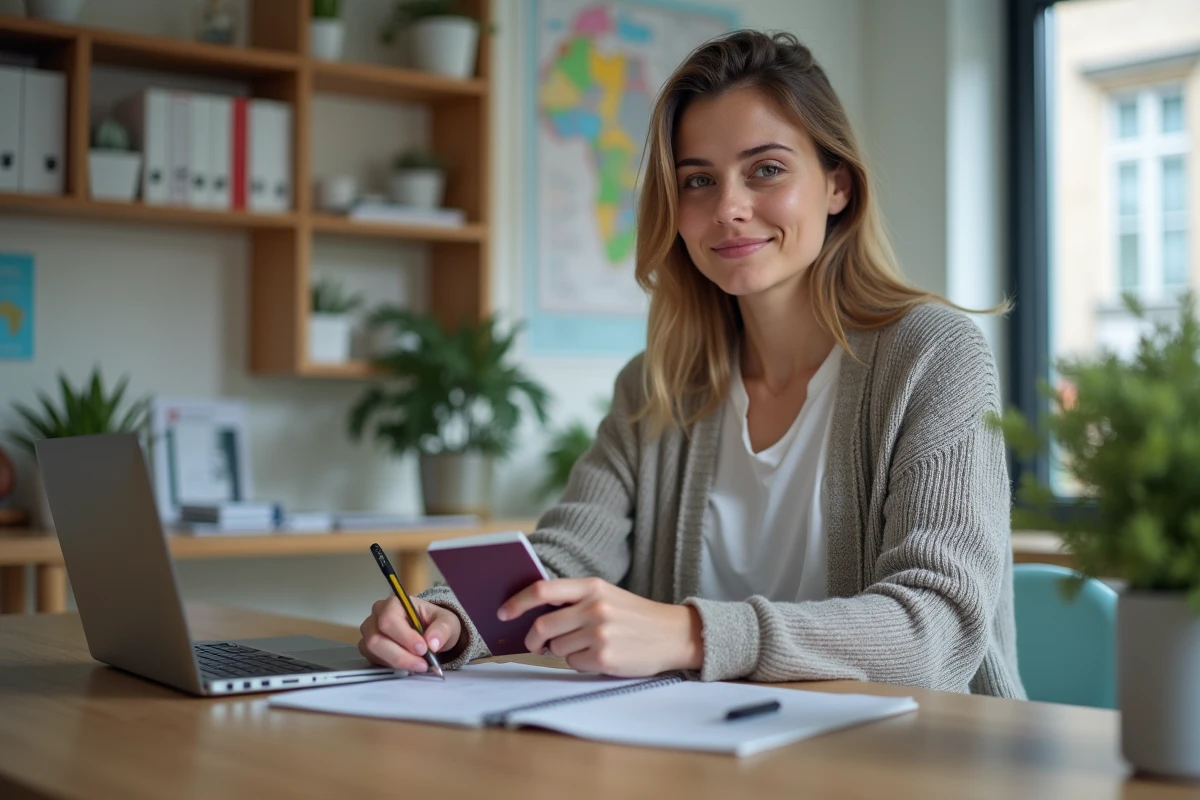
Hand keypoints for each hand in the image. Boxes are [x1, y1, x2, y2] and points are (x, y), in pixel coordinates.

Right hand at [358, 595, 461, 672]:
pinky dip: (391, 666)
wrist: (431, 632)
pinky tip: (408, 666)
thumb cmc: (435, 622)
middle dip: (400, 655)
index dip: (404, 637)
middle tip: (422, 663)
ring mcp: (370, 633)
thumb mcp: (447, 621)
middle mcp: (376, 616)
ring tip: (418, 666)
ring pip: (373, 651)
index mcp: (394, 603)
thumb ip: (442, 629)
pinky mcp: (369, 649)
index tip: (423, 649)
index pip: (389, 619)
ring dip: (397, 662)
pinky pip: (374, 660)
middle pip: (376, 639)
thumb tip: (432, 643)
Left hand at [498, 578, 702, 676]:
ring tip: (586, 646)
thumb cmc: (634, 616)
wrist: (673, 634)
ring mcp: (599, 633)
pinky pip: (573, 663)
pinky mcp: (605, 657)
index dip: (517, 602)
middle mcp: (594, 607)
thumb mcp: (606, 595)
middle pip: (543, 625)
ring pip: (556, 648)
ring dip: (562, 651)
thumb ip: (574, 599)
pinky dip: (579, 663)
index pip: (542, 590)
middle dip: (534, 639)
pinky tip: (599, 656)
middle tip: (537, 644)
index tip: (503, 612)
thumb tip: (534, 616)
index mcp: (592, 587)